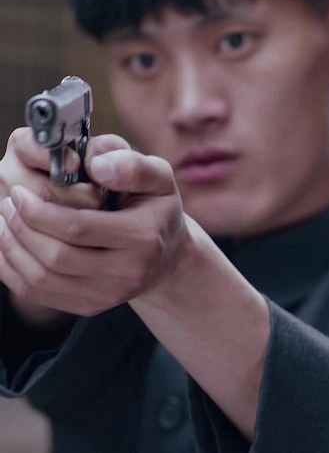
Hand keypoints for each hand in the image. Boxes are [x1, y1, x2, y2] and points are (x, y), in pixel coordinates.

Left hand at [0, 135, 188, 316]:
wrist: (168, 255)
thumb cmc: (156, 208)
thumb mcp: (158, 177)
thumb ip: (131, 165)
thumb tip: (96, 165)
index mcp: (143, 237)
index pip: (77, 227)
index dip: (39, 210)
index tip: (20, 191)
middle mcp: (128, 272)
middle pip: (56, 256)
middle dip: (22, 227)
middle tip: (8, 203)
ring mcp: (109, 295)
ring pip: (42, 278)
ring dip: (12, 248)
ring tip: (5, 221)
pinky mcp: (91, 306)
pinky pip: (39, 294)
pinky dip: (13, 269)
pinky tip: (9, 246)